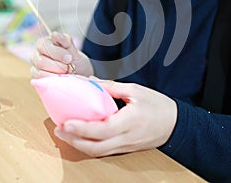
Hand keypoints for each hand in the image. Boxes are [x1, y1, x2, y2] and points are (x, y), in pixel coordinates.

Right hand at [30, 31, 93, 77]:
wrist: (80, 74)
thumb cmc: (75, 61)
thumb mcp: (74, 50)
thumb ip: (66, 42)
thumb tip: (54, 34)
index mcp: (44, 43)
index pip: (43, 45)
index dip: (57, 52)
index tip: (70, 58)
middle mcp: (36, 54)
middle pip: (41, 61)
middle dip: (58, 66)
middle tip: (69, 67)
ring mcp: (35, 67)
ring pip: (40, 71)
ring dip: (56, 73)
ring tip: (66, 72)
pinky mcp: (36, 78)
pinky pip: (41, 80)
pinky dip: (53, 80)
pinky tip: (61, 78)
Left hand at [54, 79, 177, 156]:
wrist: (175, 124)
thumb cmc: (157, 105)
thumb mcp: (136, 90)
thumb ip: (112, 87)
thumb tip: (91, 81)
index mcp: (129, 122)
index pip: (102, 129)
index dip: (82, 128)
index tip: (66, 122)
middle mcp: (125, 138)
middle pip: (95, 147)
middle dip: (74, 141)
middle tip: (58, 129)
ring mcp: (125, 146)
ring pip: (97, 152)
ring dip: (79, 145)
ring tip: (65, 133)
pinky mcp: (125, 149)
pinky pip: (104, 151)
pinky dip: (89, 146)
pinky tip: (80, 138)